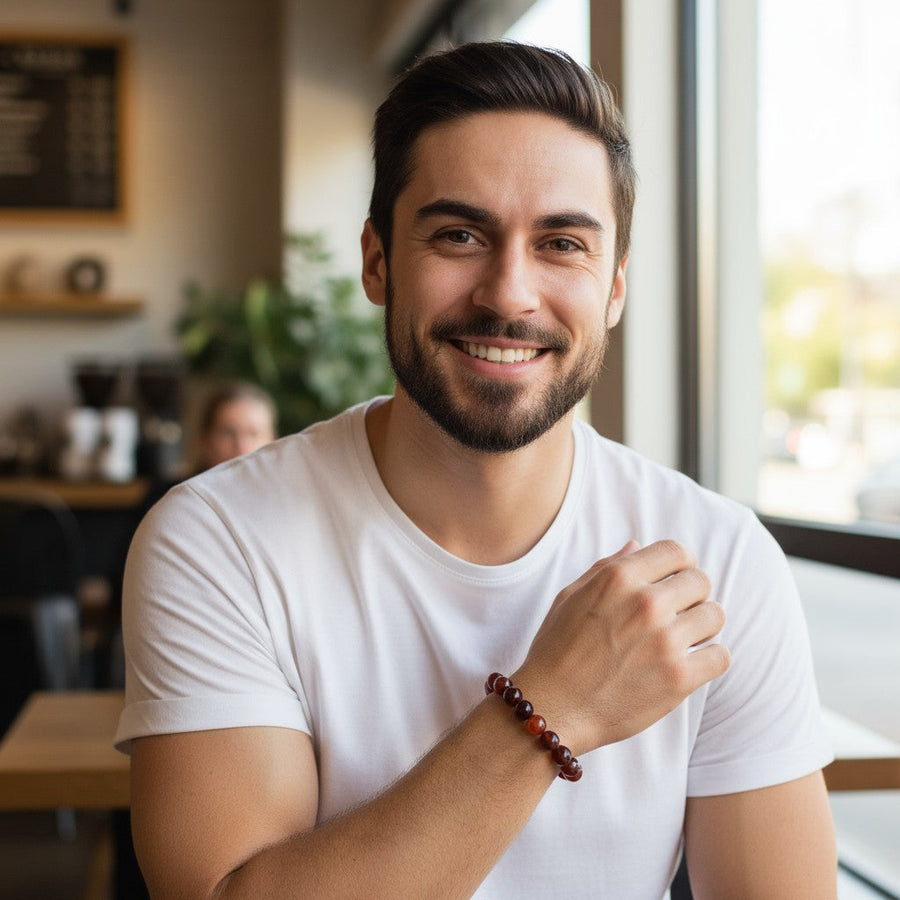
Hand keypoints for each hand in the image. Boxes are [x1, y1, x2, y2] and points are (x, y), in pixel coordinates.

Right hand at [514, 540, 729, 753]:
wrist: (551, 707)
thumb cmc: (556, 650)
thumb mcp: (571, 597)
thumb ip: (606, 567)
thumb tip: (637, 546)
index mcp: (618, 578)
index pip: (676, 551)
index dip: (680, 564)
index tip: (675, 579)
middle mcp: (645, 603)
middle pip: (700, 581)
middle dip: (692, 594)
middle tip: (678, 613)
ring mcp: (665, 641)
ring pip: (715, 615)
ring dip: (702, 625)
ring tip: (684, 638)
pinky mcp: (678, 678)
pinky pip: (720, 656)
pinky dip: (710, 659)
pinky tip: (691, 663)